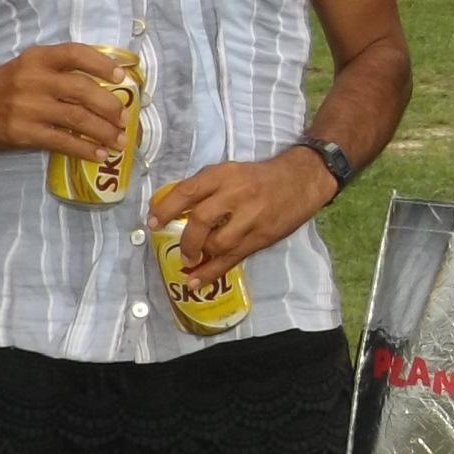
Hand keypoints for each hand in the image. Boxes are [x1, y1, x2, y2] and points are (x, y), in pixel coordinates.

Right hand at [0, 44, 134, 160]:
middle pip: (82, 89)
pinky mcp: (24, 132)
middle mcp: (33, 79)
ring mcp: (28, 107)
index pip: (75, 53)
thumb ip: (60, 71)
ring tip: (120, 141)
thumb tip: (106, 86)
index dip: (102, 64)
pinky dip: (85, 149)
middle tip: (124, 118)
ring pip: (76, 117)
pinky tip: (99, 154)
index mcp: (37, 58)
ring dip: (104, 131)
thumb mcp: (29, 68)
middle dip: (109, 105)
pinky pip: (62, 141)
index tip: (122, 76)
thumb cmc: (7, 87)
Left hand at [151, 150, 335, 283]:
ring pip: (217, 243)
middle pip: (201, 220)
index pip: (188, 191)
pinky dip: (211, 273)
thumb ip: (206, 188)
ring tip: (192, 260)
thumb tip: (174, 209)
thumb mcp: (231, 171)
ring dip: (199, 255)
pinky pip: (231, 259)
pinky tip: (195, 282)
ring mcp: (251, 217)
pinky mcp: (261, 237)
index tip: (152, 223)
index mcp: (224, 174)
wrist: (301, 180)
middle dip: (186, 239)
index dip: (166, 209)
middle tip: (180, 249)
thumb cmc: (261, 177)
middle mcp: (237, 194)